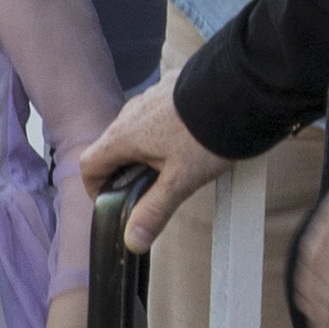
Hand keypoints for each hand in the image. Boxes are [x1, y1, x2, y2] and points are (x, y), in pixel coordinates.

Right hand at [87, 82, 216, 251]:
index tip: (110, 201)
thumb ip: (154, 211)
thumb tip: (133, 240)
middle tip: (148, 190)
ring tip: (176, 166)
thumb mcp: (180, 181)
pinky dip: (166, 128)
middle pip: (114, 146)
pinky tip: (191, 139)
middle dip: (125, 170)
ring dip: (147, 148)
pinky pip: (159, 112)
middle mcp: (132, 111)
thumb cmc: (206, 135)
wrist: (239, 91)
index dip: (95, 187)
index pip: (89, 164)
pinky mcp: (173, 87)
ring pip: (138, 127)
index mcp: (123, 135)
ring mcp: (152, 96)